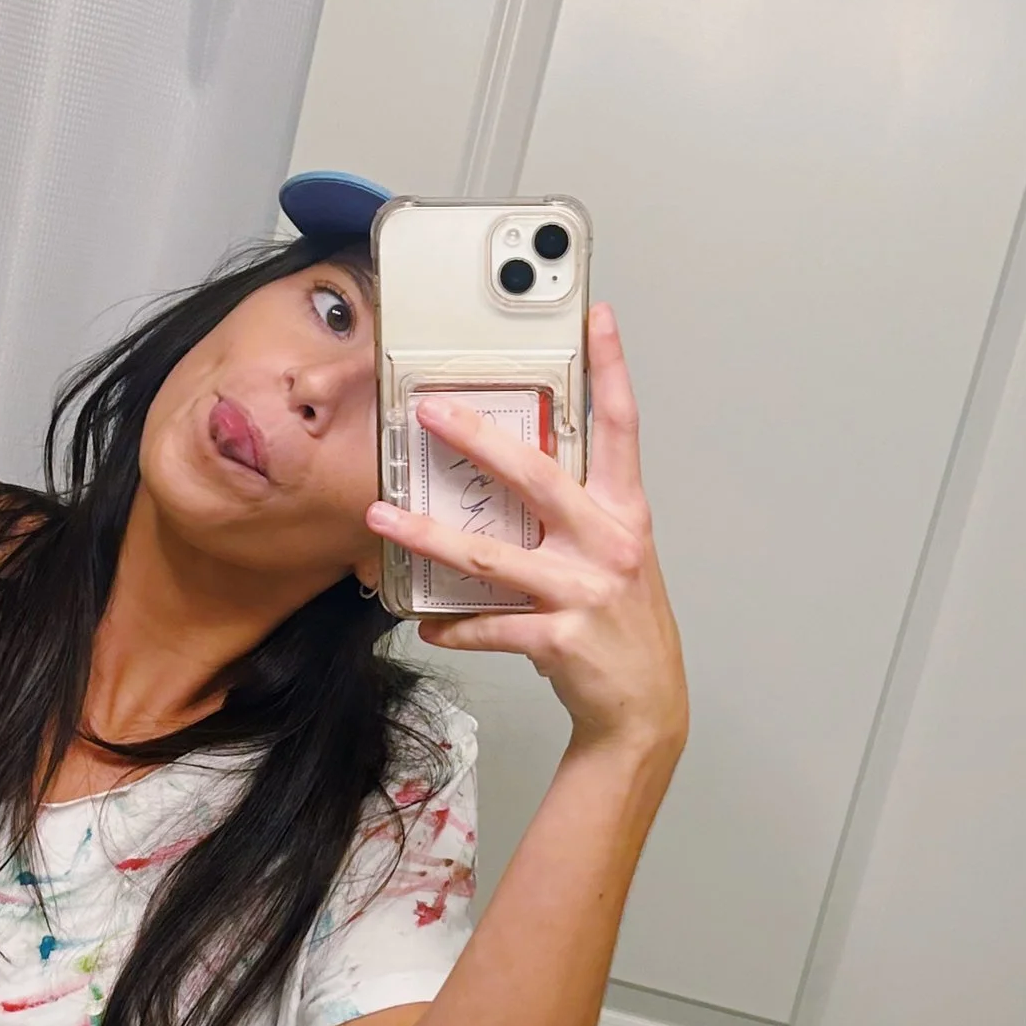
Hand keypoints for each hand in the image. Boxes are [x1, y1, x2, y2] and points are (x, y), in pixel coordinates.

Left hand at [367, 305, 687, 761]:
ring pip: (489, 555)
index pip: (620, 427)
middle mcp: (607, 544)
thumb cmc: (623, 626)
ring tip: (381, 519)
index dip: (612, 370)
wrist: (644, 706)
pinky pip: (488, 624)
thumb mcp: (614, 557)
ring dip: (427, 536)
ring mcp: (583, 591)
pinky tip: (428, 621)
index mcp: (623, 514)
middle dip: (475, 441)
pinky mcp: (558, 638)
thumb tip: (513, 472)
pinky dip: (454, 624)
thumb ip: (575, 513)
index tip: (595, 320)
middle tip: (428, 413)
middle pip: (535, 477)